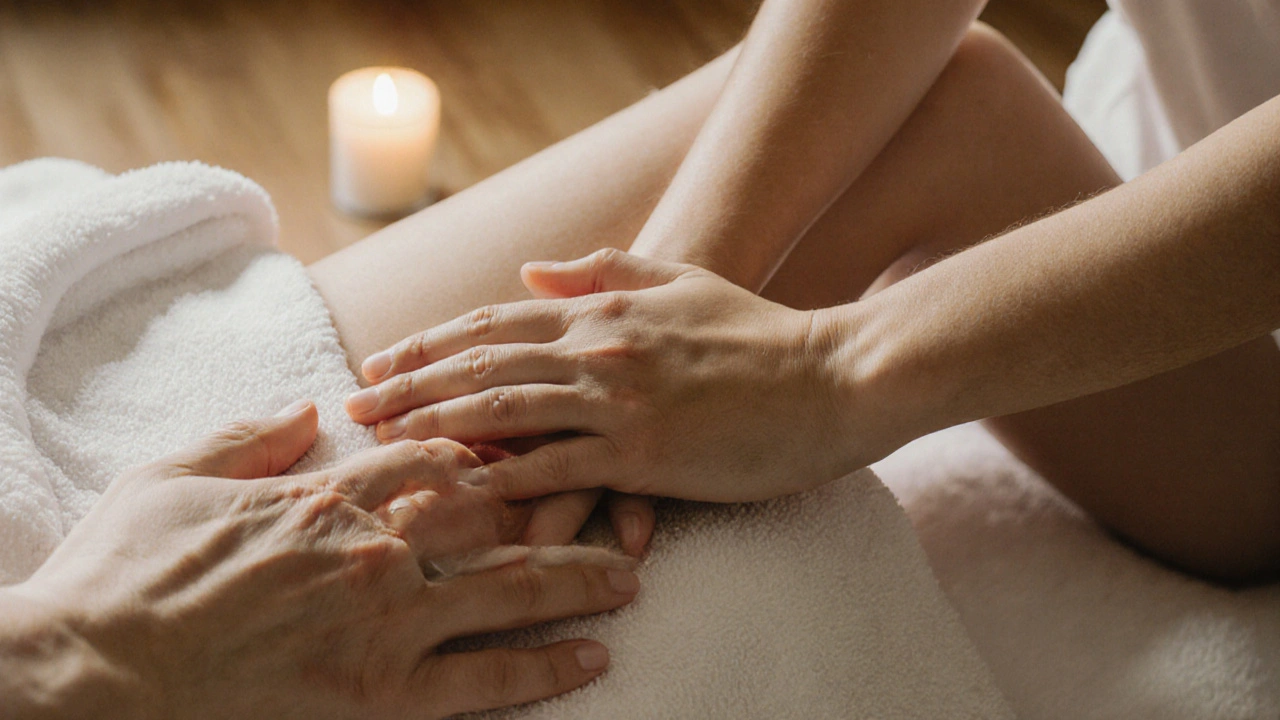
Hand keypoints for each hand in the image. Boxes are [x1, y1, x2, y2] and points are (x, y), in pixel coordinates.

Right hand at [6, 402, 639, 719]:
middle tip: (616, 503)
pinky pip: (485, 677)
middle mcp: (376, 548)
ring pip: (510, 589)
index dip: (491, 449)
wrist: (93, 674)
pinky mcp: (382, 695)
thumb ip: (254, 437)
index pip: (436, 456)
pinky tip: (591, 655)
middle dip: (561, 506)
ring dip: (578, 580)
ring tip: (630, 575)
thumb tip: (309, 407)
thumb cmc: (126, 574)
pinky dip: (545, 665)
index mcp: (329, 494)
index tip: (532, 447)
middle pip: (497, 517)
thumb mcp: (177, 477)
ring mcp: (386, 621)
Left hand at [344, 249, 859, 504]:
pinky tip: (457, 493)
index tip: (384, 359)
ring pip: (504, 412)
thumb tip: (534, 267)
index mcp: (604, 310)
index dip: (431, 341)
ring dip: (434, 426)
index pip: (495, 321)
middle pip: (482, 365)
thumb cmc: (760, 333)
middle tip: (354, 403)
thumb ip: (605, 270)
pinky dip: (501, 481)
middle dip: (410, 383)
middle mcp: (600, 350)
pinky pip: (557, 469)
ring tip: (381, 444)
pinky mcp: (645, 455)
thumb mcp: (682, 280)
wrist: (834, 378)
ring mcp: (620, 403)